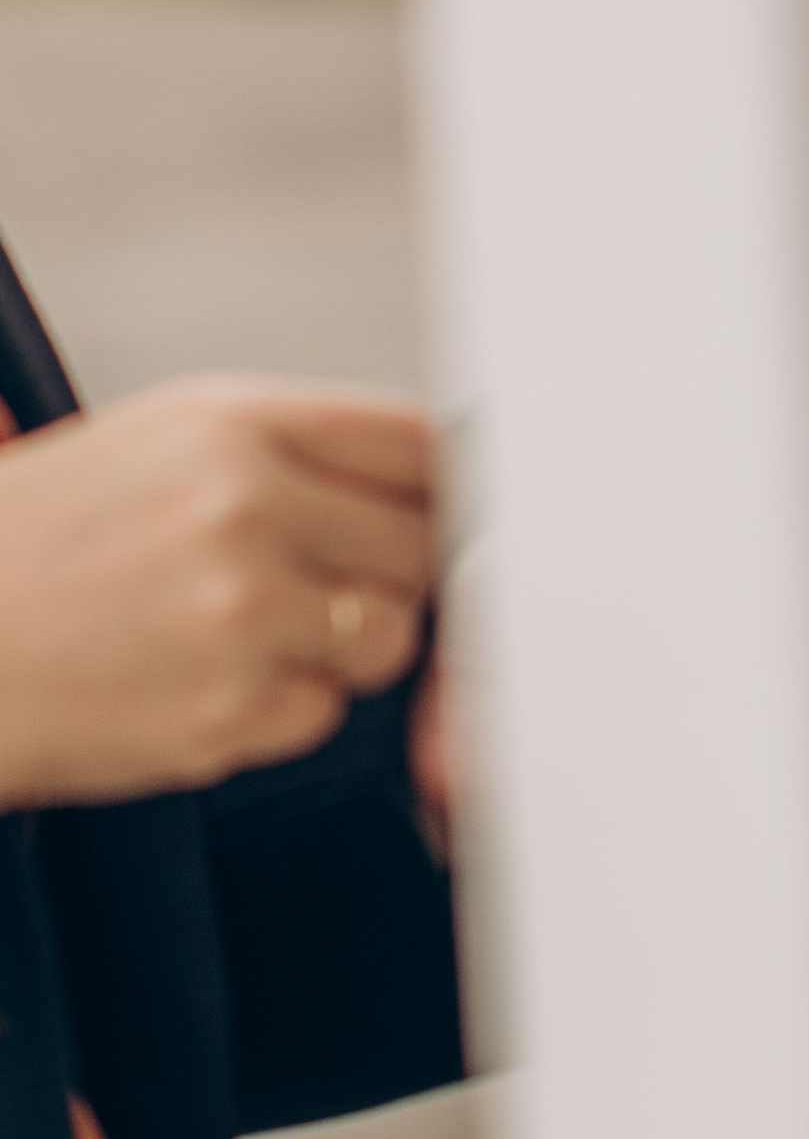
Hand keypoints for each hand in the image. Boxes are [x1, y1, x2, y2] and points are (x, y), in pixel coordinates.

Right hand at [0, 377, 438, 811]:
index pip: (421, 446)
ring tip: (234, 637)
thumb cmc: (33, 547)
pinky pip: (321, 716)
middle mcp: (246, 502)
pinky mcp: (228, 705)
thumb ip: (289, 456)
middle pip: (423, 549)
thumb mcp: (156, 448)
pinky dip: (273, 715)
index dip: (439, 492)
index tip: (430, 520)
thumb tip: (428, 487)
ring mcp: (240, 606)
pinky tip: (194, 685)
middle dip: (381, 579)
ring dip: (334, 653)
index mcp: (234, 422)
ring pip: (388, 638)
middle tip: (302, 591)